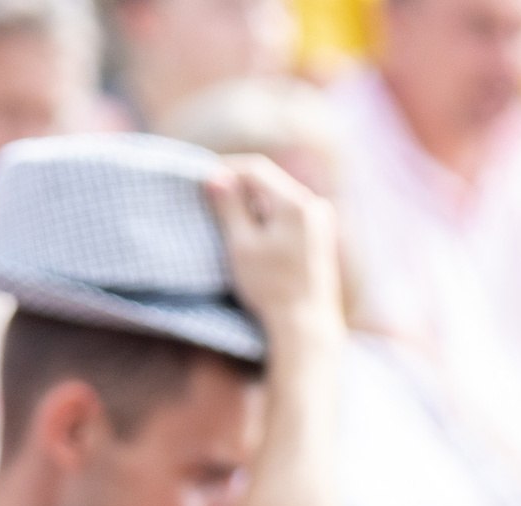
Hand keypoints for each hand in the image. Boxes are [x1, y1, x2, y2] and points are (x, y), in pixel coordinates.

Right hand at [205, 155, 340, 340]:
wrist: (304, 321)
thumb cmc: (269, 286)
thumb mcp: (241, 245)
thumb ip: (229, 208)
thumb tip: (216, 177)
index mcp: (295, 203)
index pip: (256, 169)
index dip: (226, 169)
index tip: (200, 179)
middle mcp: (313, 204)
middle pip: (268, 181)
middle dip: (238, 186)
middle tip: (207, 198)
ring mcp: (320, 219)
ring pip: (277, 197)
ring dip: (251, 202)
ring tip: (225, 219)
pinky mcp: (319, 234)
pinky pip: (287, 213)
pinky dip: (265, 215)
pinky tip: (249, 234)